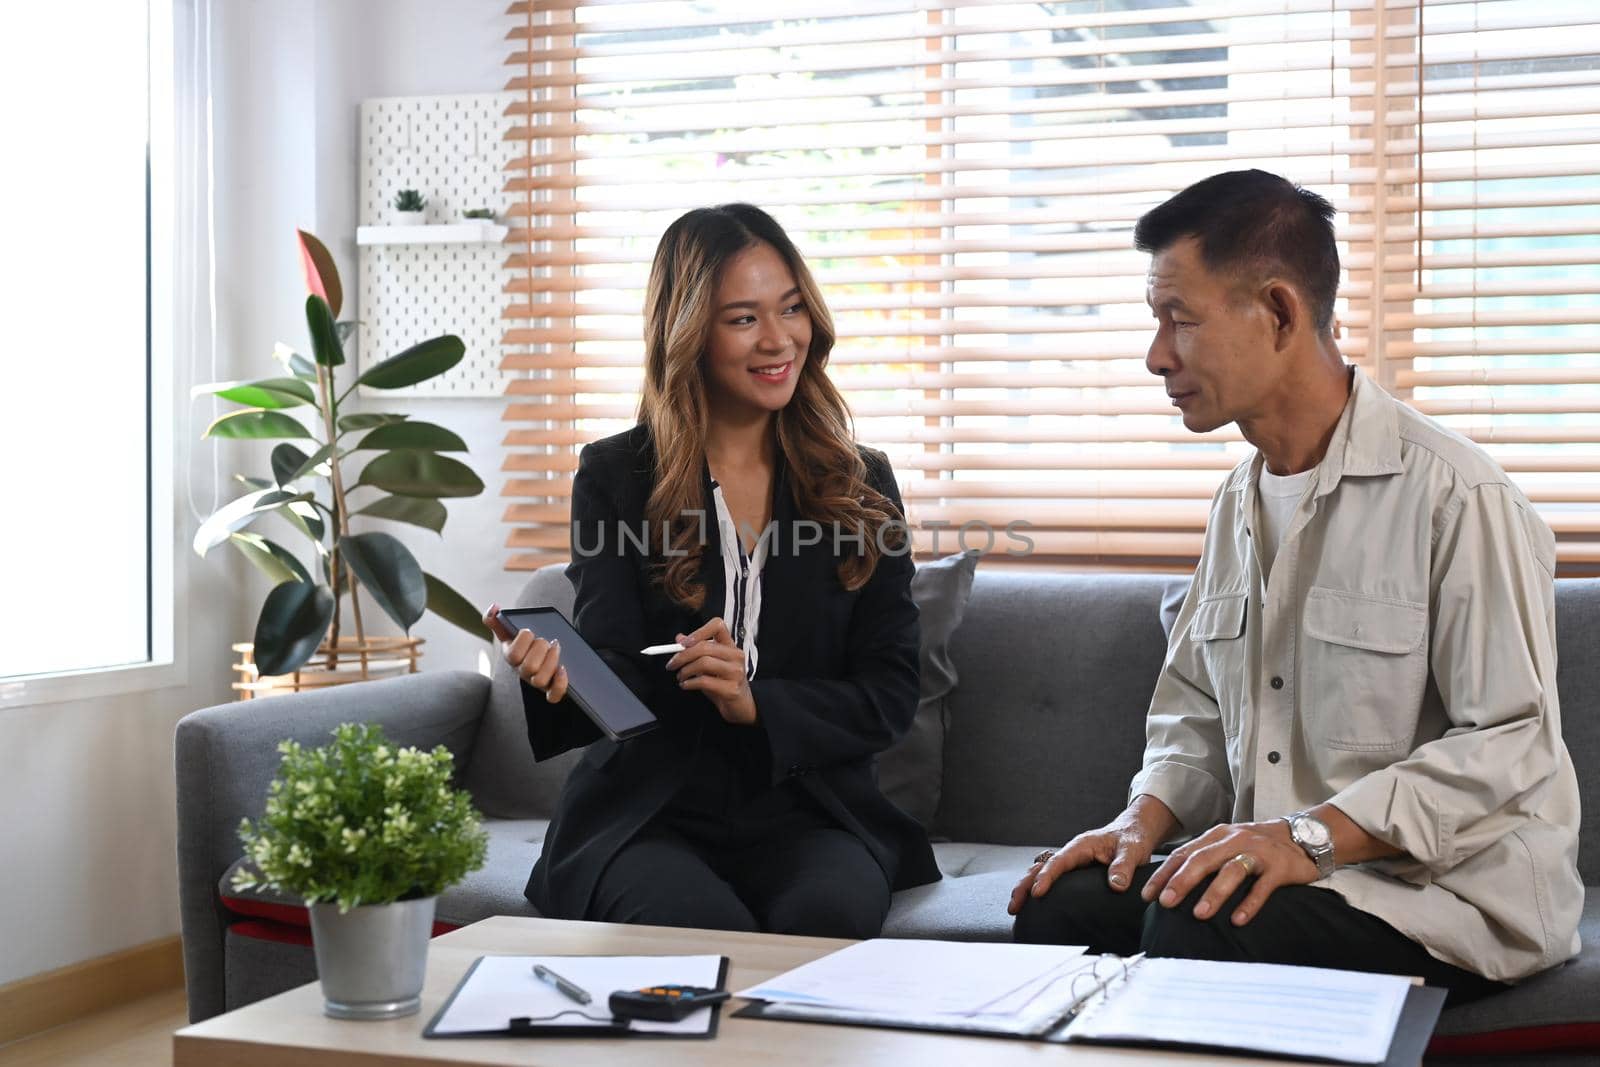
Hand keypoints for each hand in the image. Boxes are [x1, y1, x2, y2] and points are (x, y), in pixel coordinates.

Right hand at [483, 603, 568, 703]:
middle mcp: (523, 672)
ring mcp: (536, 682)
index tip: (529, 631)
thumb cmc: (525, 644)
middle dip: (540, 649)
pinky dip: (559, 684)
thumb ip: (498, 620)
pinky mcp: (551, 689)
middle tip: (546, 640)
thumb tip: (493, 608)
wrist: (543, 654)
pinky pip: (553, 696)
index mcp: (512, 658)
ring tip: (556, 647)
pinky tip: (563, 669)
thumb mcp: (511, 632)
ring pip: (540, 681)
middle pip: (529, 667)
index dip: (523, 641)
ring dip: (551, 661)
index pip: (513, 654)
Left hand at [665, 616, 755, 724]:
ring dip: (685, 670)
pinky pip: (704, 681)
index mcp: (730, 646)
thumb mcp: (710, 665)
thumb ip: (696, 651)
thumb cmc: (725, 683)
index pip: (718, 626)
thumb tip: (680, 638)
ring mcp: (736, 672)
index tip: (684, 642)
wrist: (741, 706)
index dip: (699, 631)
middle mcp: (735, 656)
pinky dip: (689, 683)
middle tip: (672, 664)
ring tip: (681, 677)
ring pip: (704, 663)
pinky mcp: (731, 689)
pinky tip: (686, 685)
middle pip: (705, 646)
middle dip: (682, 655)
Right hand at [1008, 795, 1176, 914]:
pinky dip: (1036, 888)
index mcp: (1081, 846)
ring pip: (1040, 873)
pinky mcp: (1073, 871)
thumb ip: (1124, 866)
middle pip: (1040, 868)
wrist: (1133, 832)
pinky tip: (1032, 904)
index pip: (1058, 862)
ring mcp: (1070, 862)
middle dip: (1024, 886)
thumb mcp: (1133, 850)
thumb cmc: (1132, 838)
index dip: (1046, 877)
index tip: (1036, 893)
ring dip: (1026, 888)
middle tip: (1014, 907)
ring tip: (1015, 908)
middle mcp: (1070, 853)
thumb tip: (1115, 885)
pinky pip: (1050, 878)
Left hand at [1140, 819, 1318, 925]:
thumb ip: (1204, 859)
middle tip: (1166, 903)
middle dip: (1182, 881)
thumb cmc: (1256, 847)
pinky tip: (1238, 920)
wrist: (1303, 836)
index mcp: (1216, 836)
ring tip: (1199, 914)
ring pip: (1231, 870)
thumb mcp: (1227, 845)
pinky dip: (1249, 903)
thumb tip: (1171, 885)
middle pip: (1203, 859)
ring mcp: (1258, 852)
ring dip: (1213, 893)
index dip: (1165, 874)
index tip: (1147, 895)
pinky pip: (1263, 886)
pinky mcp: (1279, 867)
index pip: (1184, 854)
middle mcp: (1234, 840)